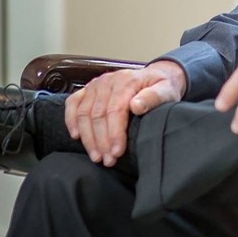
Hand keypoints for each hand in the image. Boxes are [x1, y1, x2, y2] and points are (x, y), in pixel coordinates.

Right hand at [64, 59, 185, 165]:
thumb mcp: (166, 91)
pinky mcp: (88, 89)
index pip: (116, 110)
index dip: (114, 133)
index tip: (117, 152)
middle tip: (107, 160)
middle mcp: (108, 81)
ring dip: (87, 138)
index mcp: (126, 81)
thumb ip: (154, 97)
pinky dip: (71, 120)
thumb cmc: (162, 87)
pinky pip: (72, 103)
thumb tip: (136, 106)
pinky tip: (76, 136)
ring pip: (83, 113)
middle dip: (101, 141)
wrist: (156, 76)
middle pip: (98, 114)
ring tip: (96, 156)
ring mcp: (96, 84)